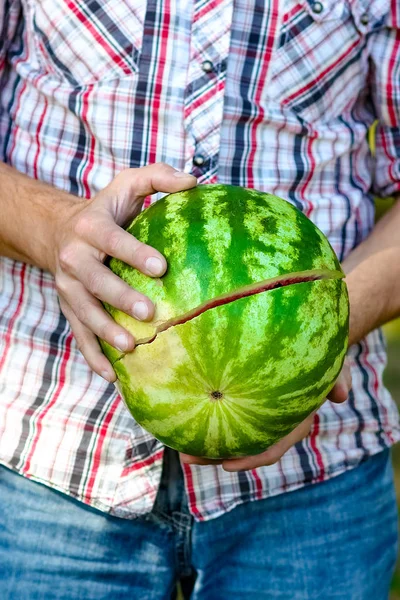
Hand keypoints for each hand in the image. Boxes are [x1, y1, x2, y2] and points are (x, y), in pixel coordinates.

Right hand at [50, 163, 195, 381]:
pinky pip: (79, 335)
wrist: (61, 232)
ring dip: (105, 331)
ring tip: (130, 347)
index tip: (161, 267)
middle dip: (120, 297)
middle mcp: (74, 258)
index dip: (133, 253)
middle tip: (150, 312)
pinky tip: (113, 376)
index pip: (111, 240)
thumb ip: (159, 177)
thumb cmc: (107, 210)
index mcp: (90, 227)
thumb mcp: (128, 184)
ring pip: (85, 312)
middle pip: (94, 281)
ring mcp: (69, 288)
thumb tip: (195, 182)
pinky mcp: (70, 309)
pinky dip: (93, 356)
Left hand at [180, 362, 351, 471]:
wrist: (305, 342)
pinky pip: (221, 412)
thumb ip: (338, 377)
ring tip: (175, 442)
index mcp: (291, 423)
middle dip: (215, 455)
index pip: (272, 447)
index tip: (228, 464)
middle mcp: (270, 423)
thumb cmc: (319, 357)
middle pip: (241, 447)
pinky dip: (203, 416)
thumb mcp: (333, 364)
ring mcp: (254, 413)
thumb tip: (342, 396)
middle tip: (188, 458)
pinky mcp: (239, 398)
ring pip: (227, 433)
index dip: (251, 459)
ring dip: (203, 441)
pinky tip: (181, 413)